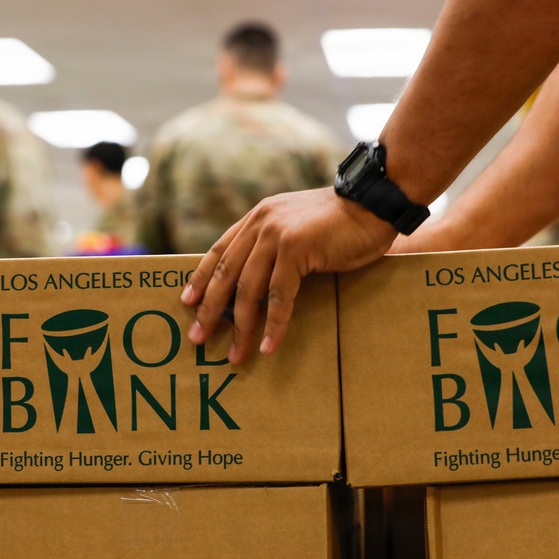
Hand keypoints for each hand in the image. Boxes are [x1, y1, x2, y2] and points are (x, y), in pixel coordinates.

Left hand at [181, 187, 396, 363]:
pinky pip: (278, 296)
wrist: (371, 204)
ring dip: (240, 327)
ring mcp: (276, 236)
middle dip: (209, 310)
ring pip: (248, 289)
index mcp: (258, 217)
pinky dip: (273, 324)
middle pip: (225, 273)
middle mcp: (261, 224)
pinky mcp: (295, 250)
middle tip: (197, 337)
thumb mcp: (297, 226)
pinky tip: (268, 345)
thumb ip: (275, 244)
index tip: (187, 302)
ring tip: (235, 354)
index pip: (220, 250)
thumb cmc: (340, 222)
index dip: (201, 278)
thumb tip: (257, 279)